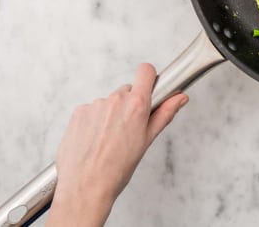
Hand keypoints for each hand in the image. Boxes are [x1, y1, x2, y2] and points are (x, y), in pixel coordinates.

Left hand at [46, 64, 188, 226]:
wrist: (85, 186)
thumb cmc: (117, 169)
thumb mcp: (147, 140)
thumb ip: (164, 113)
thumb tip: (179, 98)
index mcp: (136, 105)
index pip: (145, 71)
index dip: (149, 78)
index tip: (149, 88)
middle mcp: (115, 100)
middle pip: (127, 90)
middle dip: (130, 105)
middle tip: (129, 129)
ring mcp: (95, 105)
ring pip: (109, 102)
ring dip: (111, 115)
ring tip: (109, 140)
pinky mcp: (78, 112)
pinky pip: (92, 110)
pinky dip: (94, 121)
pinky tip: (95, 140)